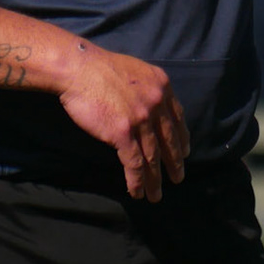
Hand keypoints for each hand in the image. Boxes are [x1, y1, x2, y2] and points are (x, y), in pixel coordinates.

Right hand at [58, 45, 188, 201]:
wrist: (79, 68)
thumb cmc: (101, 68)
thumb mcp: (136, 71)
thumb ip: (148, 88)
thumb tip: (151, 106)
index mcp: (162, 86)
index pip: (178, 118)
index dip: (181, 138)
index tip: (184, 152)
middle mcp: (156, 103)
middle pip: (169, 140)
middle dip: (174, 163)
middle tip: (178, 178)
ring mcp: (141, 119)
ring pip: (152, 157)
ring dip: (155, 180)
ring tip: (155, 195)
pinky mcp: (122, 133)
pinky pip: (134, 163)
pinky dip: (137, 181)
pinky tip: (137, 192)